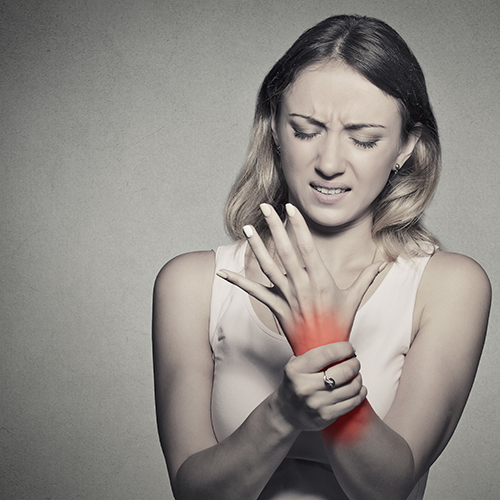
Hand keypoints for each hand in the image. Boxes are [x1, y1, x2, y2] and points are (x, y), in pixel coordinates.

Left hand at [218, 203, 384, 353]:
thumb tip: (383, 263)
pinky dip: (238, 282)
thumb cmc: (339, 325)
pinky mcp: (276, 308)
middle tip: (265, 207)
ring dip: (256, 247)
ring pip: (269, 267)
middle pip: (285, 251)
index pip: (307, 246)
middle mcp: (302, 285)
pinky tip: (223, 273)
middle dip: (275, 227)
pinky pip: (254, 293)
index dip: (298, 226)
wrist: (324, 355)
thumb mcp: (354, 300)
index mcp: (321, 280)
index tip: (289, 208)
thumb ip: (366, 278)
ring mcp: (287, 297)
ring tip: (247, 227)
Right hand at [269, 342, 366, 431]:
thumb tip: (335, 339)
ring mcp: (316, 403)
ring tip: (356, 374)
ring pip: (351, 387)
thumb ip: (311, 353)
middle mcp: (306, 387)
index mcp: (297, 369)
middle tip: (354, 361)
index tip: (350, 348)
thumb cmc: (294, 384)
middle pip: (344, 371)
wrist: (285, 412)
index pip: (328, 353)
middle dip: (354, 363)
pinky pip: (352, 402)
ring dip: (358, 378)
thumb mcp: (295, 364)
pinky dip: (360, 393)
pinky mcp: (326, 416)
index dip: (344, 349)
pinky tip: (359, 388)